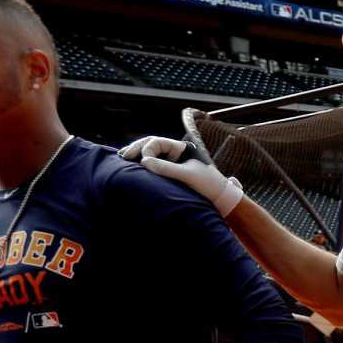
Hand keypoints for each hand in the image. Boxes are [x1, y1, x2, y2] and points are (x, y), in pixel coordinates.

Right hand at [118, 136, 242, 217]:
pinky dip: (141, 167)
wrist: (220, 199)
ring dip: (136, 156)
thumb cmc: (208, 185)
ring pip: (149, 155)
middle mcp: (174, 154)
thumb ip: (167, 169)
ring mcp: (171, 163)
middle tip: (123, 156)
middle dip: (136, 149)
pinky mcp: (168, 174)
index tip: (144, 162)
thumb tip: (144, 162)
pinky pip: (152, 167)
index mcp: (181, 149)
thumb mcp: (188, 176)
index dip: (148, 149)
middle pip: (150, 146)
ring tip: (121, 159)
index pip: (157, 142)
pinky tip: (130, 169)